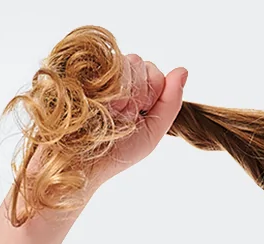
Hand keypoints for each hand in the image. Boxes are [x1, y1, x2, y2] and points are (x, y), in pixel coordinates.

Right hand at [85, 54, 188, 186]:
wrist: (80, 162)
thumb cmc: (116, 153)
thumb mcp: (151, 132)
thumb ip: (170, 103)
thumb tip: (183, 70)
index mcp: (135, 91)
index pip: (155, 73)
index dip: (151, 93)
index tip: (138, 116)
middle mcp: (116, 78)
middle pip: (139, 64)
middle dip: (136, 92)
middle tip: (121, 115)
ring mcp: (97, 71)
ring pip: (122, 61)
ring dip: (120, 91)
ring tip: (107, 111)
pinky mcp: (81, 68)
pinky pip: (104, 61)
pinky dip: (105, 83)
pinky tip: (96, 100)